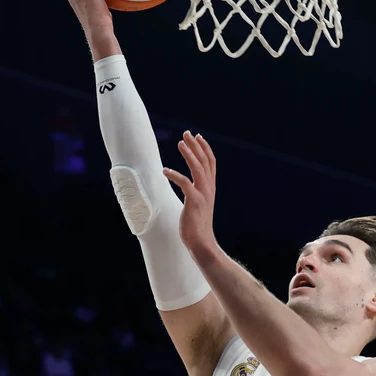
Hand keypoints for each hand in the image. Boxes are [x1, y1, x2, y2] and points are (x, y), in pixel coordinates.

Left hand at [163, 131, 219, 257]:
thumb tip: (189, 185)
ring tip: (180, 143)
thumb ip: (196, 192)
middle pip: (204, 161)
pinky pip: (185, 183)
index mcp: (210, 188)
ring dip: (189, 154)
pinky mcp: (194, 202)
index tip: (198, 136)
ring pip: (197, 168)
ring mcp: (203, 195)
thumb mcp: (199, 204)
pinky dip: (175, 175)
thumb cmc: (196, 225)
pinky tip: (165, 170)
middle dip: (196, 145)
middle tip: (186, 133)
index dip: (205, 148)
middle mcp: (208, 189)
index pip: (210, 163)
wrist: (201, 242)